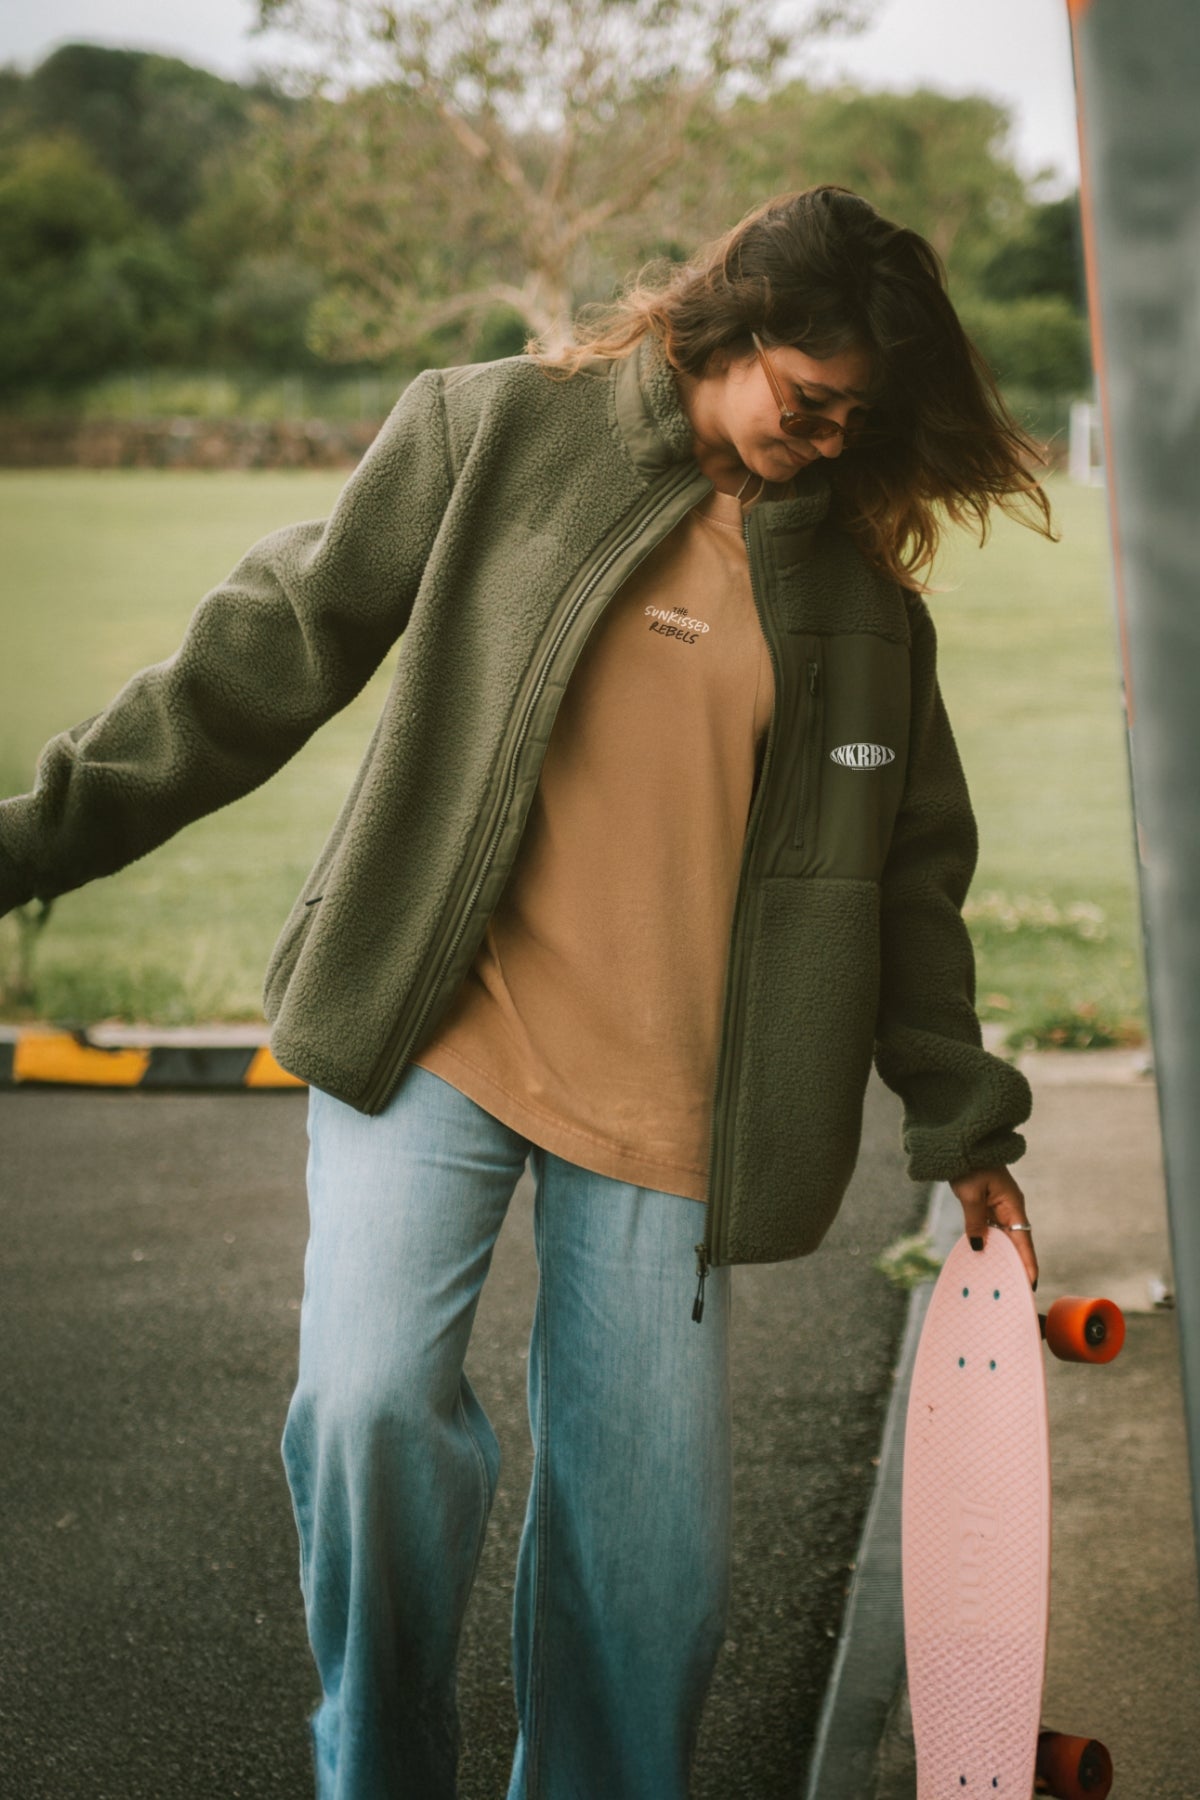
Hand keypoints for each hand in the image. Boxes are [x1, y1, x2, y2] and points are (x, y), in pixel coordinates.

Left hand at [949, 1166, 1037, 1289]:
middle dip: (1017, 1264)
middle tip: (1016, 1289)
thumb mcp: (970, 1195)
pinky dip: (991, 1242)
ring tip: (1001, 1278)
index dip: (1027, 1262)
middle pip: (1017, 1242)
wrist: (964, 1145)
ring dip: (1003, 1254)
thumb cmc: (970, 1165)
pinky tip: (985, 1255)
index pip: (1023, 1240)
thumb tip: (979, 1246)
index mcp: (1012, 1205)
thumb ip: (975, 1221)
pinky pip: (995, 1229)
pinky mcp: (991, 1205)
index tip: (1031, 1283)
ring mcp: (1002, 1206)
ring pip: (1005, 1236)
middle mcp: (1011, 1208)